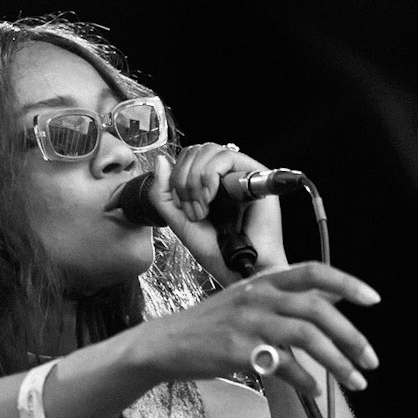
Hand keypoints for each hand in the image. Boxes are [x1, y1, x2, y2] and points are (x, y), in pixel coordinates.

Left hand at [147, 145, 289, 283]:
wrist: (237, 267)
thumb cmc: (216, 250)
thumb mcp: (178, 220)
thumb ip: (163, 193)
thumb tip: (161, 159)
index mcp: (209, 182)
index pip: (187, 157)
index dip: (176, 177)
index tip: (181, 207)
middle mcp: (226, 174)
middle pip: (195, 150)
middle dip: (184, 180)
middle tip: (193, 210)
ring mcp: (240, 172)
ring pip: (208, 150)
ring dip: (196, 181)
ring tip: (203, 208)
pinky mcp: (256, 173)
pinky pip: (226, 156)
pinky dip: (210, 176)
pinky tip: (212, 198)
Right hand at [151, 258, 381, 398]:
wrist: (167, 343)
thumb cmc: (211, 325)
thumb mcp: (250, 299)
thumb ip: (289, 297)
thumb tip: (336, 297)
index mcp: (264, 281)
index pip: (314, 272)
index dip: (347, 283)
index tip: (373, 300)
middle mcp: (259, 297)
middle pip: (317, 309)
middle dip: (351, 336)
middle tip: (370, 359)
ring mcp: (248, 323)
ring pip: (306, 336)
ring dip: (337, 361)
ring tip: (354, 381)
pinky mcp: (239, 351)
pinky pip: (282, 365)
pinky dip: (304, 380)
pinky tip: (314, 390)